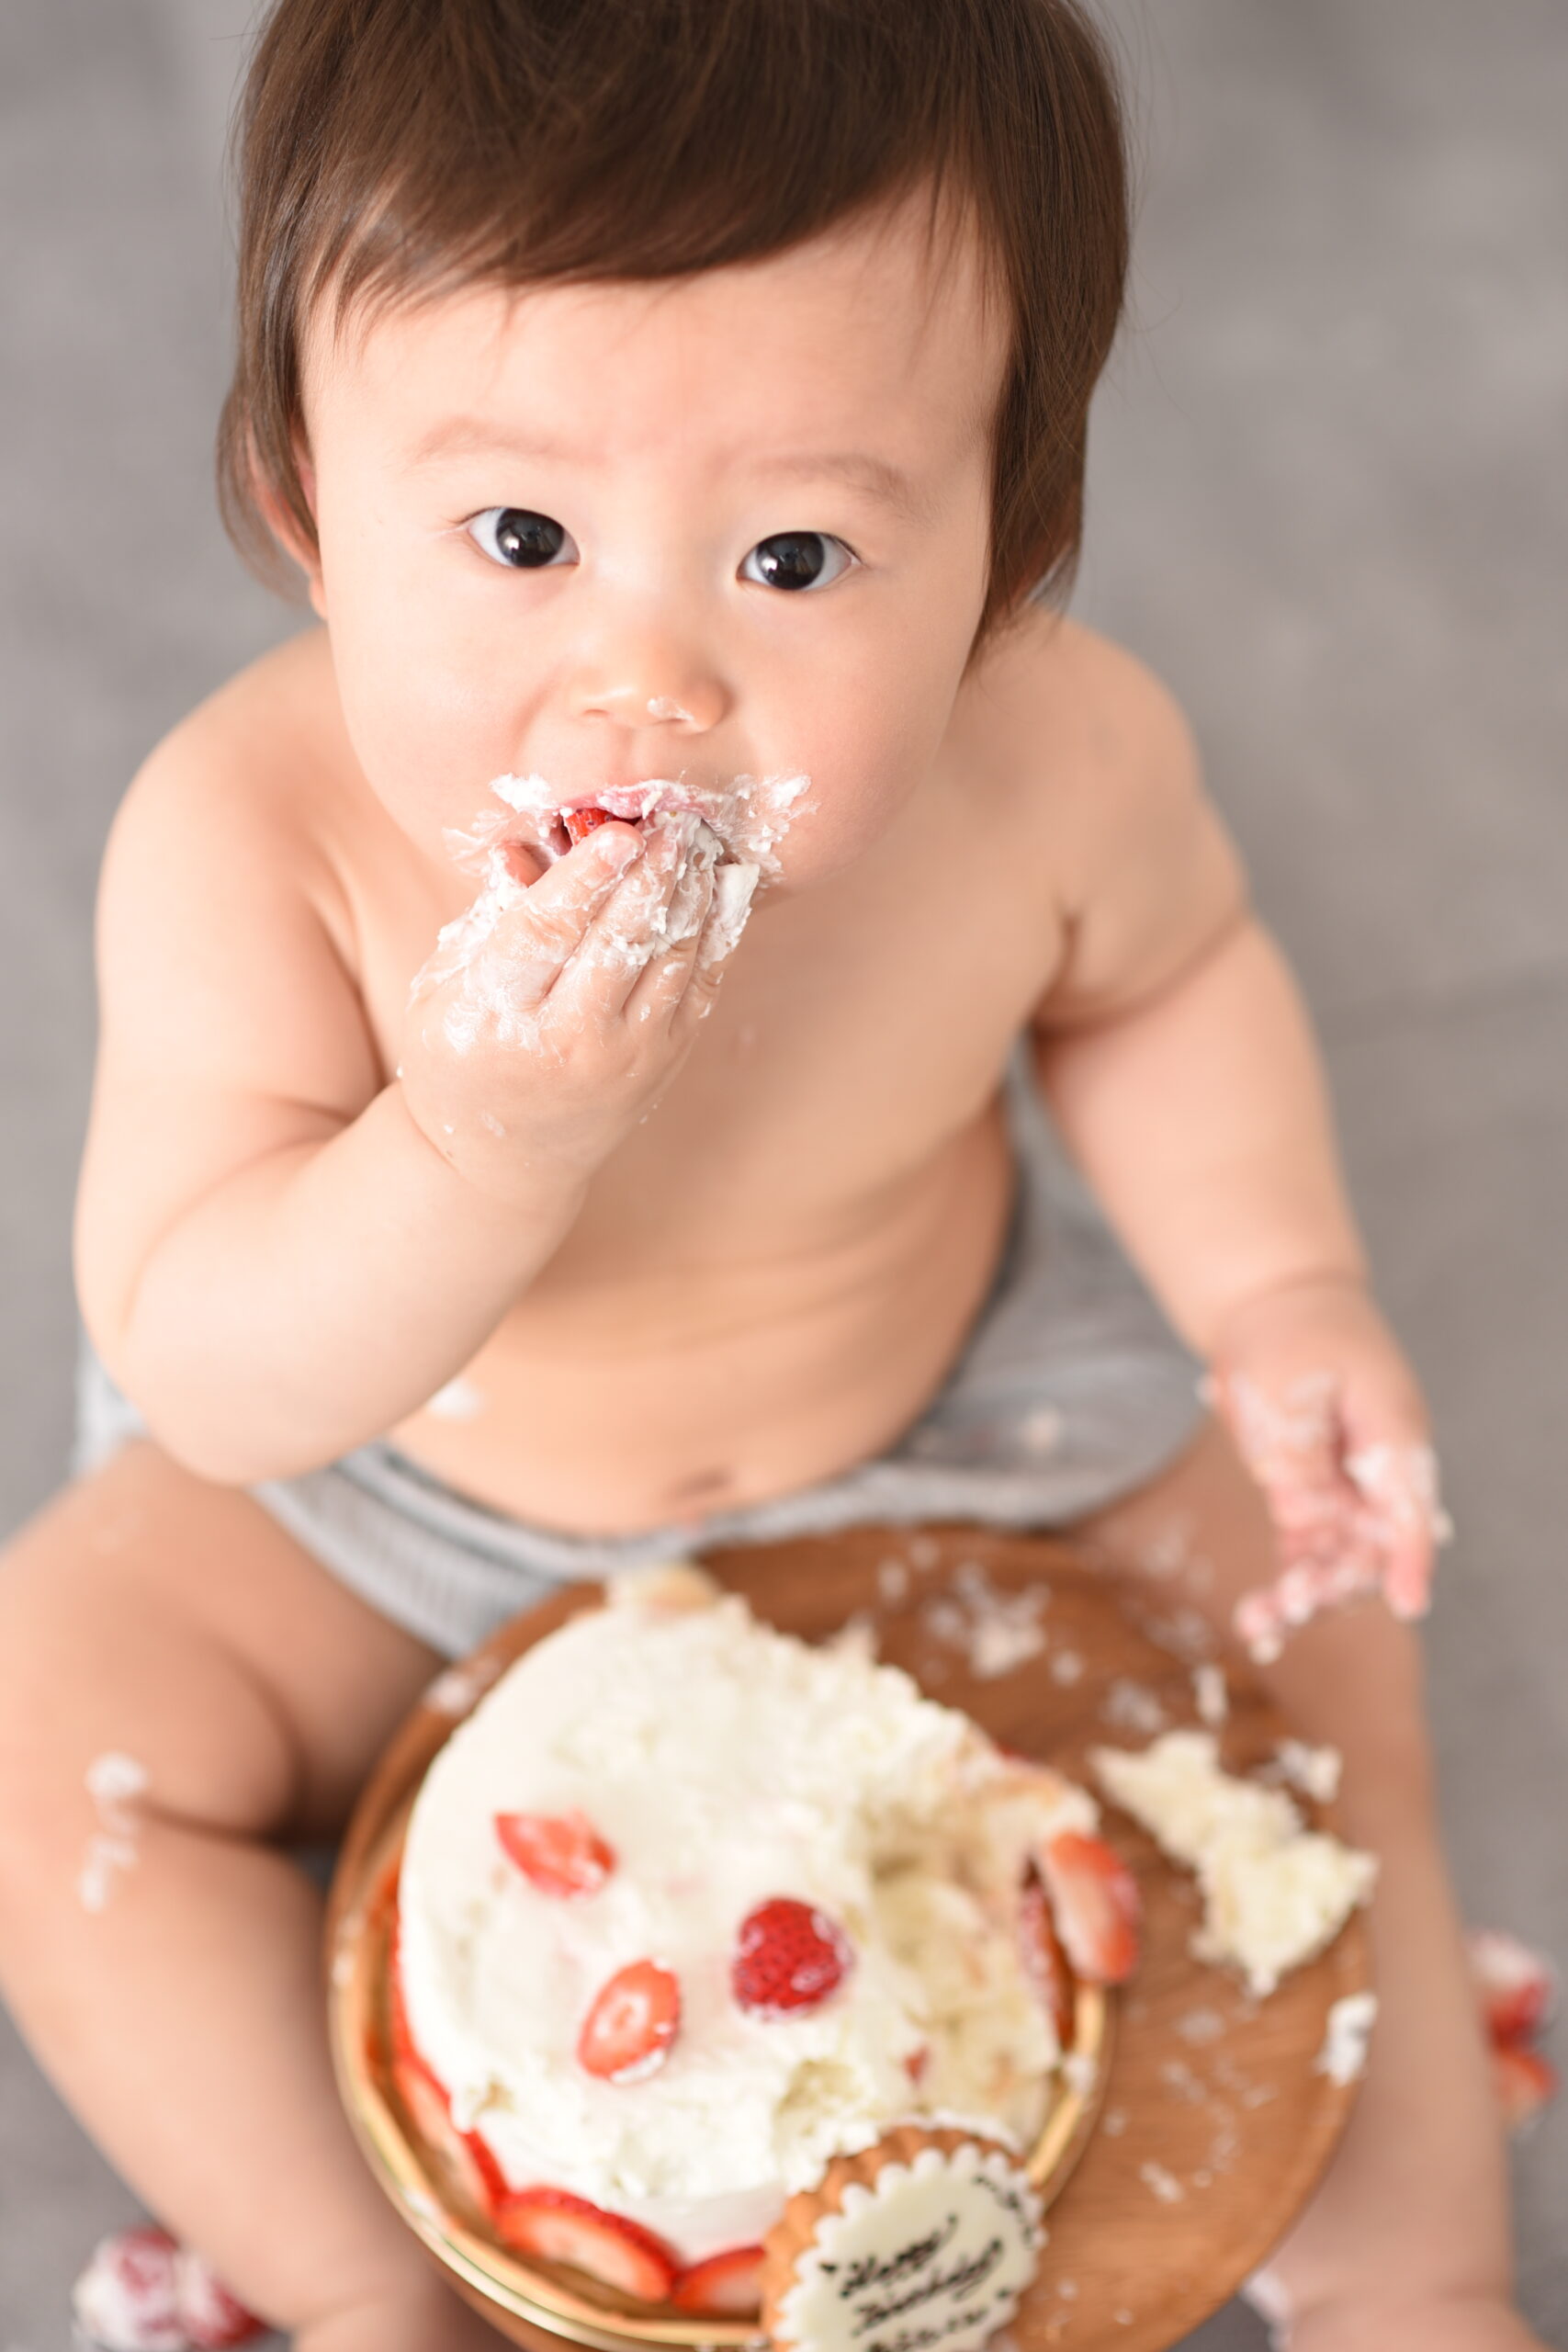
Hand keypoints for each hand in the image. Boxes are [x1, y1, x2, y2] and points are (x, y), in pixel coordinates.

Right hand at [399, 812, 748, 1202]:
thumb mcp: (441, 989)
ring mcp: (623, 1058)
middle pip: (618, 942)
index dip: (587, 878)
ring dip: (691, 895)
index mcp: (494, 1017)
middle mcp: (565, 1042)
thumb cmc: (462, 1055)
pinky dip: (716, 934)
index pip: (546, 934)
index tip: (618, 831)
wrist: (502, 1159)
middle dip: (651, 875)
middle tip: (671, 822)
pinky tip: (720, 888)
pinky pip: (699, 989)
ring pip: (670, 962)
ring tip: (695, 842)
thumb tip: (531, 843)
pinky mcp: (662, 1065)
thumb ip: (489, 917)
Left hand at [1211, 1275, 1450, 1661]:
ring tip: (1258, 1624)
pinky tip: (1255, 1621)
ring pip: (1340, 1562)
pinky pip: (1307, 1555)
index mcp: (1393, 1435)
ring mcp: (1348, 1491)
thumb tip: (1303, 1509)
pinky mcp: (1313, 1501)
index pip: (1410, 1507)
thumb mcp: (1290, 1381)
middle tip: (1294, 1604)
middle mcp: (1379, 1473)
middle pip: (1376, 1548)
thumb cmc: (1294, 1334)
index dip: (1410, 1559)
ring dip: (1307, 1596)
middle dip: (1340, 1585)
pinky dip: (1286, 1586)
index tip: (1408, 1603)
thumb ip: (1300, 1448)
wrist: (1278, 1308)